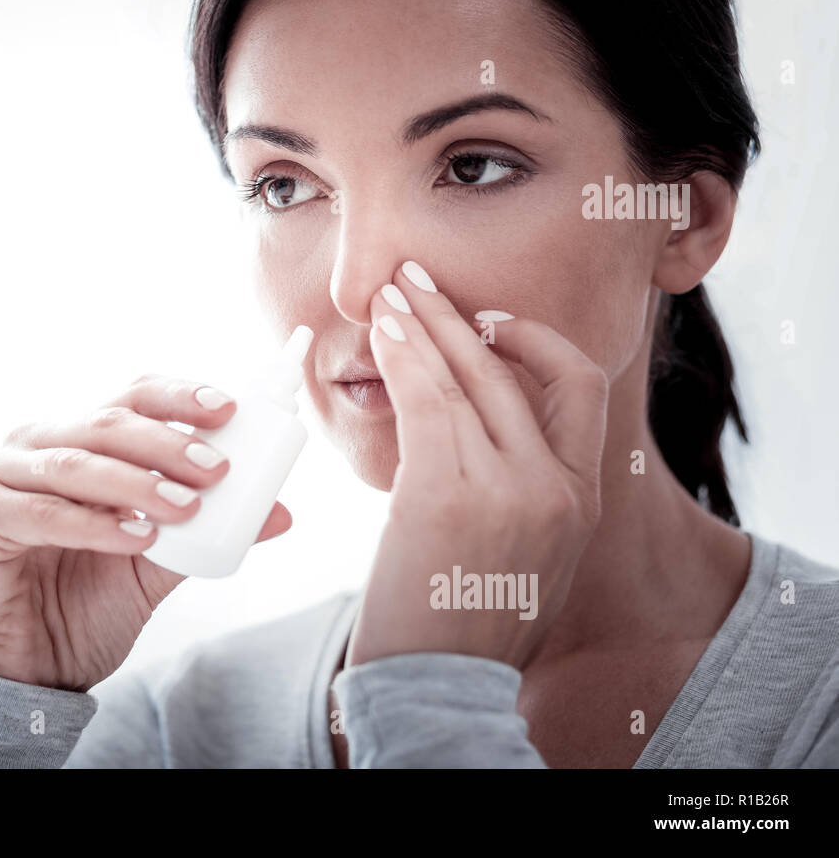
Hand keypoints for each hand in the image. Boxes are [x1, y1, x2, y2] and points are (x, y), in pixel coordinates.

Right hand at [0, 374, 292, 691]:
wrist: (25, 673)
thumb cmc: (83, 608)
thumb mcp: (157, 566)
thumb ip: (208, 535)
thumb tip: (280, 512)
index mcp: (79, 439)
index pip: (131, 397)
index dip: (178, 397)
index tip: (228, 410)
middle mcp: (36, 444)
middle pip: (108, 422)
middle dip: (168, 443)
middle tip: (216, 471)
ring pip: (76, 463)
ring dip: (136, 482)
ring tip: (185, 507)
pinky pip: (39, 512)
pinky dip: (92, 524)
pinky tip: (134, 537)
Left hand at [345, 260, 607, 671]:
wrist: (439, 684)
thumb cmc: (473, 622)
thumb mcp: (534, 557)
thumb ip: (531, 494)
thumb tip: (494, 438)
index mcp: (582, 498)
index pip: (580, 387)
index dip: (537, 341)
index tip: (492, 322)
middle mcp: (554, 485)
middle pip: (510, 370)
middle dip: (459, 317)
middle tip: (419, 280)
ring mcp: (504, 488)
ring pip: (462, 376)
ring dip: (420, 323)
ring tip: (389, 291)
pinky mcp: (444, 493)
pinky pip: (424, 400)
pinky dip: (400, 355)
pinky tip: (381, 330)